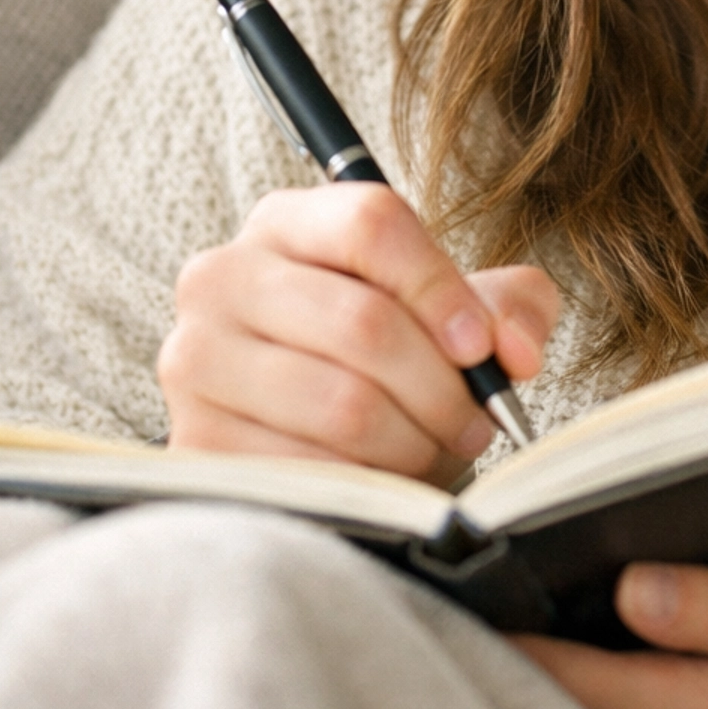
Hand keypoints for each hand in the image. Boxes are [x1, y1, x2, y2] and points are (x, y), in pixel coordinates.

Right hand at [159, 184, 558, 476]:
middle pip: (363, 321)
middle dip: (442, 386)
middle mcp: (222, 277)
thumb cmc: (392, 364)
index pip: (370, 224)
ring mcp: (195, 359)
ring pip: (342, 403)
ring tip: (431, 448)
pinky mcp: (192, 440)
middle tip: (474, 419)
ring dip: (411, 441)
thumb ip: (509, 307)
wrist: (314, 439)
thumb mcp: (460, 315)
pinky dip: (364, 484)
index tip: (484, 348)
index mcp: (287, 223)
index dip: (441, 288)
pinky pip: (308, 468)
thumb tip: (514, 351)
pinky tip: (378, 479)